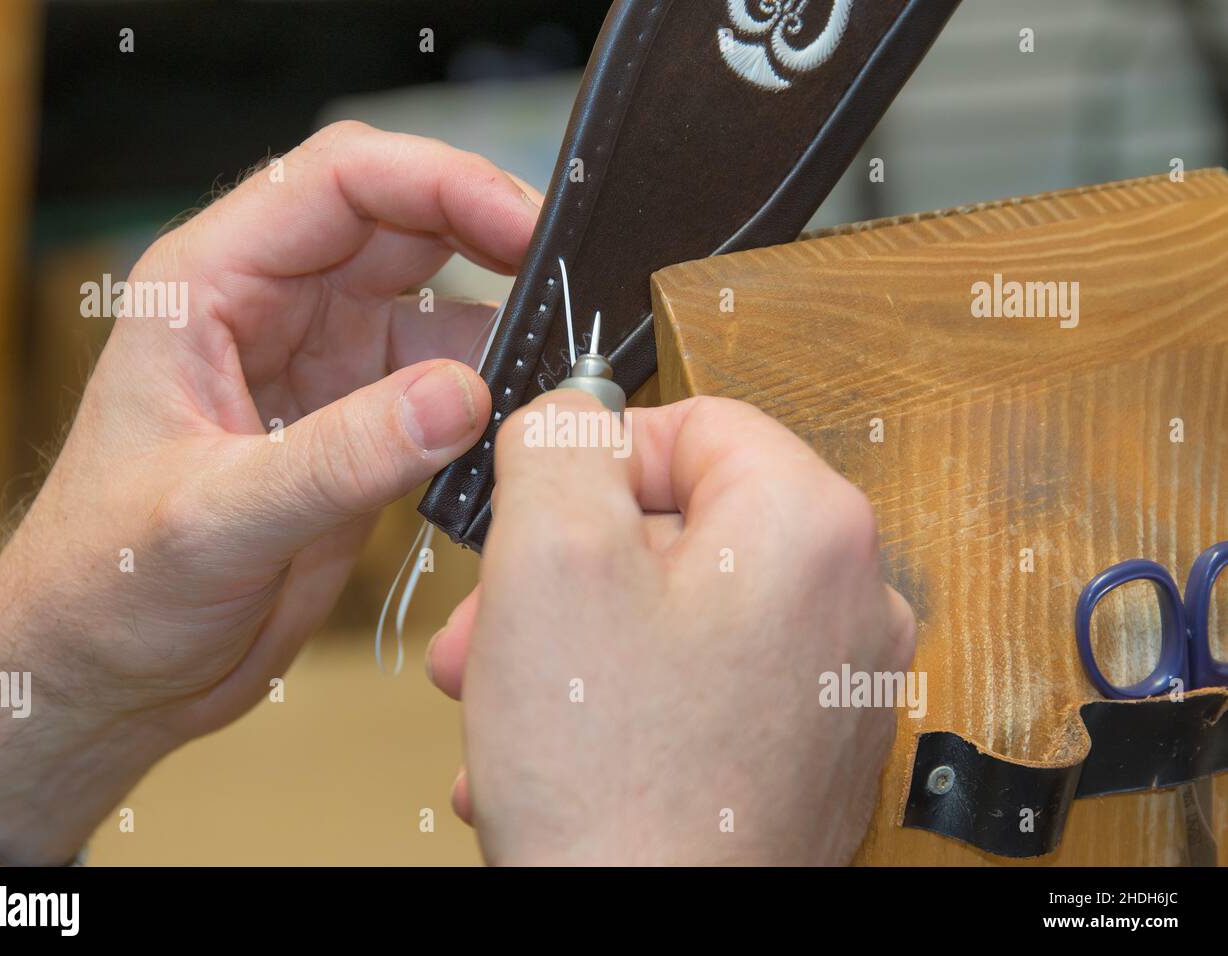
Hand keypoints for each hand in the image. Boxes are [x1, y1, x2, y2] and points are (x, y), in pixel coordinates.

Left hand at [0, 122, 540, 863]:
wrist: (103, 674)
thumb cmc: (104, 587)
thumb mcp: (214, 521)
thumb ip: (338, 459)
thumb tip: (462, 395)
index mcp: (211, 286)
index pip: (338, 179)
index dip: (440, 180)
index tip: (522, 223)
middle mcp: (273, 310)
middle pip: (404, 226)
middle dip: (492, 238)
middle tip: (571, 283)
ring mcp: (322, 370)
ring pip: (436, 306)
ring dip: (501, 326)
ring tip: (564, 362)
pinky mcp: (358, 433)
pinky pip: (445, 388)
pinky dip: (493, 400)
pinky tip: (528, 424)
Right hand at [426, 393, 914, 864]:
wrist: (655, 945)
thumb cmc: (618, 782)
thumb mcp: (549, 557)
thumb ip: (559, 443)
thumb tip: (574, 412)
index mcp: (809, 525)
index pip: (694, 422)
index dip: (594, 460)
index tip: (537, 514)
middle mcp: (848, 601)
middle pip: (678, 527)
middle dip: (565, 573)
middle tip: (492, 623)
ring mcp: (832, 685)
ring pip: (675, 613)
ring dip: (576, 644)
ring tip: (508, 701)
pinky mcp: (804, 751)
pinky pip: (699, 684)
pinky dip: (623, 701)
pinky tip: (561, 750)